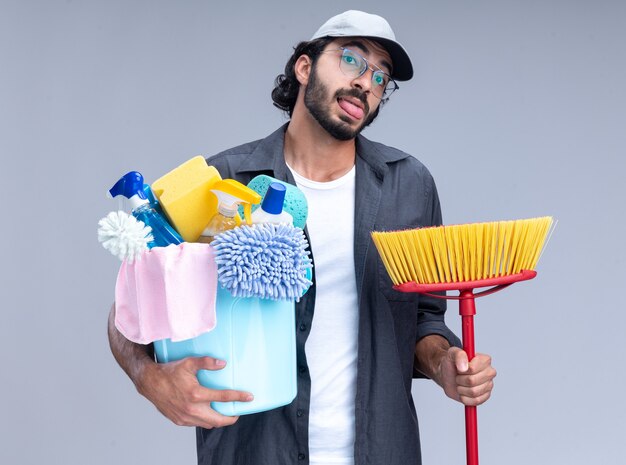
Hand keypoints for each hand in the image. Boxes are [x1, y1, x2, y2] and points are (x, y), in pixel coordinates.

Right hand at [136, 356, 253, 428]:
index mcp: (196, 394)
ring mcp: (185, 417)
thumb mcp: (189, 363)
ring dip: (218, 420)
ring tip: (224, 412)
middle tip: (237, 412)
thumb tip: (223, 364)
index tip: (249, 397)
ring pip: (208, 424)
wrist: (150, 383)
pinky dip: (205, 420)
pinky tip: (207, 412)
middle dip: (231, 418)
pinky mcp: (179, 421)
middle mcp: (191, 409)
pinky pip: (197, 424)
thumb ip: (207, 362)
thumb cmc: (169, 371)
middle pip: (218, 420)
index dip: (239, 397)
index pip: (223, 397)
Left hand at [438, 347, 495, 406]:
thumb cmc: (451, 363)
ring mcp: (489, 385)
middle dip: (460, 379)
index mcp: (484, 360)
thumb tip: (464, 367)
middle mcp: (490, 372)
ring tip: (460, 383)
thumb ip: (458, 354)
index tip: (459, 367)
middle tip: (458, 376)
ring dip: (461, 389)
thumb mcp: (451, 353)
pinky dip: (464, 397)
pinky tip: (463, 392)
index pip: (472, 368)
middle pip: (472, 381)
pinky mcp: (485, 397)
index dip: (462, 370)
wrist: (447, 376)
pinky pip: (475, 401)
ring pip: (473, 392)